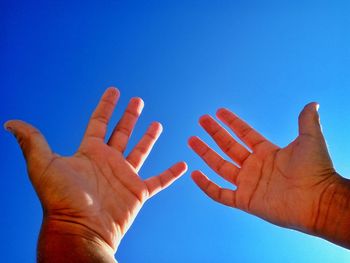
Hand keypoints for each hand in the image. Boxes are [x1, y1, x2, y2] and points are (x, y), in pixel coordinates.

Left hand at [5, 87, 186, 256]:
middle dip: (130, 116)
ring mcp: (124, 176)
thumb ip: (33, 142)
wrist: (80, 230)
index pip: (99, 122)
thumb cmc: (61, 200)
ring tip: (158, 123)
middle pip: (122, 133)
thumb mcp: (44, 166)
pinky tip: (182, 165)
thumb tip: (11, 122)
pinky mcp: (138, 192)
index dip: (106, 106)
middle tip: (138, 100)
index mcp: (90, 152)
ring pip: (140, 151)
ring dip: (149, 137)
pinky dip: (171, 174)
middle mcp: (108, 161)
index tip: (114, 90)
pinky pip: (159, 181)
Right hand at [189, 103, 349, 246]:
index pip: (244, 134)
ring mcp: (248, 183)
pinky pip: (220, 193)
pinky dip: (206, 186)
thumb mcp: (310, 140)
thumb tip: (313, 103)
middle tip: (201, 120)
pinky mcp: (245, 200)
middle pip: (228, 146)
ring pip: (220, 166)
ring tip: (191, 140)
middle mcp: (255, 166)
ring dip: (205, 153)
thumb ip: (307, 121)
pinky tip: (195, 174)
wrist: (319, 201)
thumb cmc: (316, 171)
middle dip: (214, 133)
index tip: (219, 111)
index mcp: (267, 152)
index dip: (232, 122)